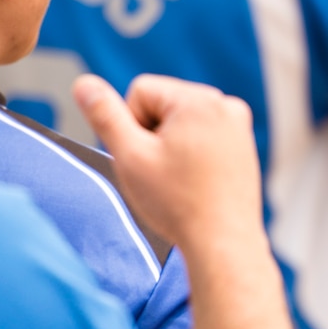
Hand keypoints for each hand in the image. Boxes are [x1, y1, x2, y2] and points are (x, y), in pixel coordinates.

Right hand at [74, 72, 266, 258]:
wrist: (223, 244)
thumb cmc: (178, 204)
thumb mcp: (130, 156)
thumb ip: (105, 116)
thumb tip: (84, 84)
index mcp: (199, 100)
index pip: (140, 91)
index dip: (131, 127)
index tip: (148, 158)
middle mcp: (225, 104)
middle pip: (163, 105)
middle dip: (154, 135)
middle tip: (165, 173)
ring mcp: (238, 125)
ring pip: (181, 122)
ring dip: (172, 146)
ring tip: (182, 180)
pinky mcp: (243, 144)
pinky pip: (202, 136)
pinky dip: (193, 155)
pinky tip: (197, 183)